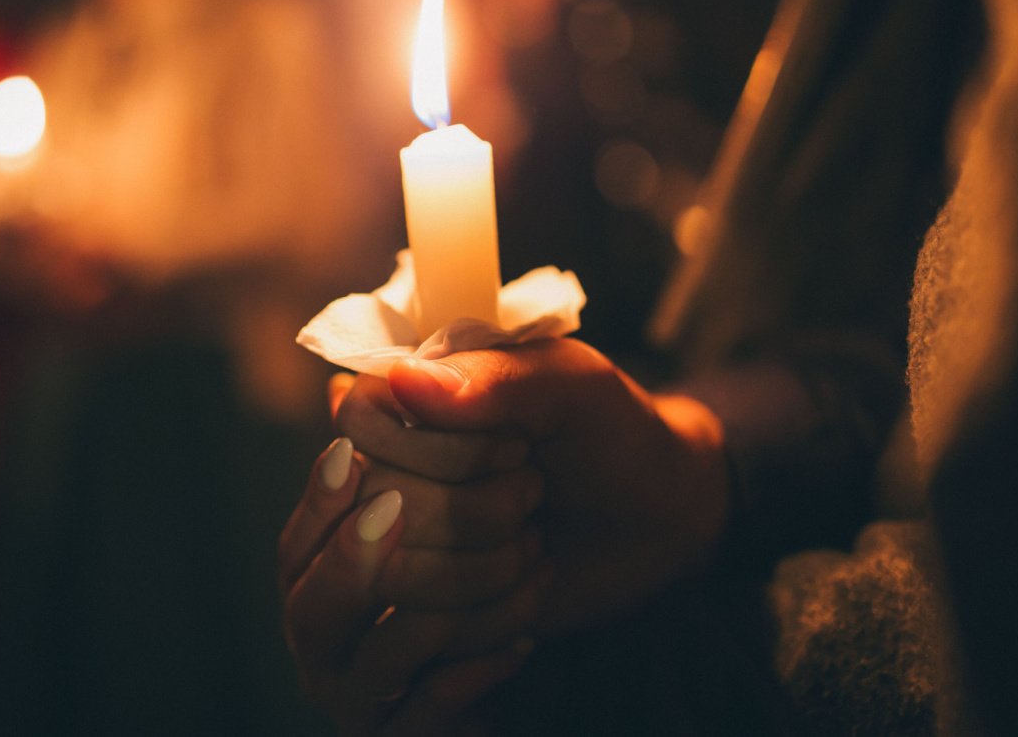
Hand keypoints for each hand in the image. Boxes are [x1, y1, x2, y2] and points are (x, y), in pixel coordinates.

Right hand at [357, 338, 730, 635]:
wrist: (656, 520)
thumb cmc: (613, 435)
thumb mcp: (573, 387)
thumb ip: (494, 377)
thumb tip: (403, 379)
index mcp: (403, 395)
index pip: (360, 424)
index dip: (442, 449)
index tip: (518, 446)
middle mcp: (379, 468)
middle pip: (379, 508)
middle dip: (480, 513)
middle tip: (535, 492)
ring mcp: (392, 545)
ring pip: (394, 581)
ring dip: (489, 570)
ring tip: (534, 542)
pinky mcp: (417, 612)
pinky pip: (417, 639)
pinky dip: (495, 619)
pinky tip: (531, 589)